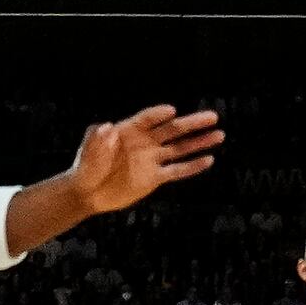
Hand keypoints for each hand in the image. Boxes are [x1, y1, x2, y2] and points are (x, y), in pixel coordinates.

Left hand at [66, 104, 221, 216]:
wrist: (88, 192)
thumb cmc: (86, 166)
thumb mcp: (87, 150)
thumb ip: (96, 138)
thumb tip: (107, 127)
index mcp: (129, 130)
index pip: (147, 119)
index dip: (158, 115)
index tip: (171, 112)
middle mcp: (145, 142)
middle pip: (172, 130)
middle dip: (192, 123)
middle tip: (212, 116)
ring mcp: (152, 159)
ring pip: (180, 148)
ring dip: (199, 142)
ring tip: (219, 135)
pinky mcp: (155, 177)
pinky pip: (177, 170)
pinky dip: (192, 166)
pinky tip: (208, 160)